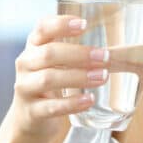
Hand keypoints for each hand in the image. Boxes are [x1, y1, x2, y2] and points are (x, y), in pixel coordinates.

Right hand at [9, 15, 110, 140]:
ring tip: (103, 76)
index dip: (61, 24)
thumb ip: (75, 49)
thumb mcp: (55, 62)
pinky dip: (72, 103)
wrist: (28, 118)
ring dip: (78, 76)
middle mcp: (25, 64)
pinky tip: (89, 100)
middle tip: (105, 56)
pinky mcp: (31, 112)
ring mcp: (25, 88)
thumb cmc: (49, 82)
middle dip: (78, 54)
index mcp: (33, 46)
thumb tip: (117, 47)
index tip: (84, 24)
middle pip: (48, 53)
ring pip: (48, 78)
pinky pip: (51, 107)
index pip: (42, 28)